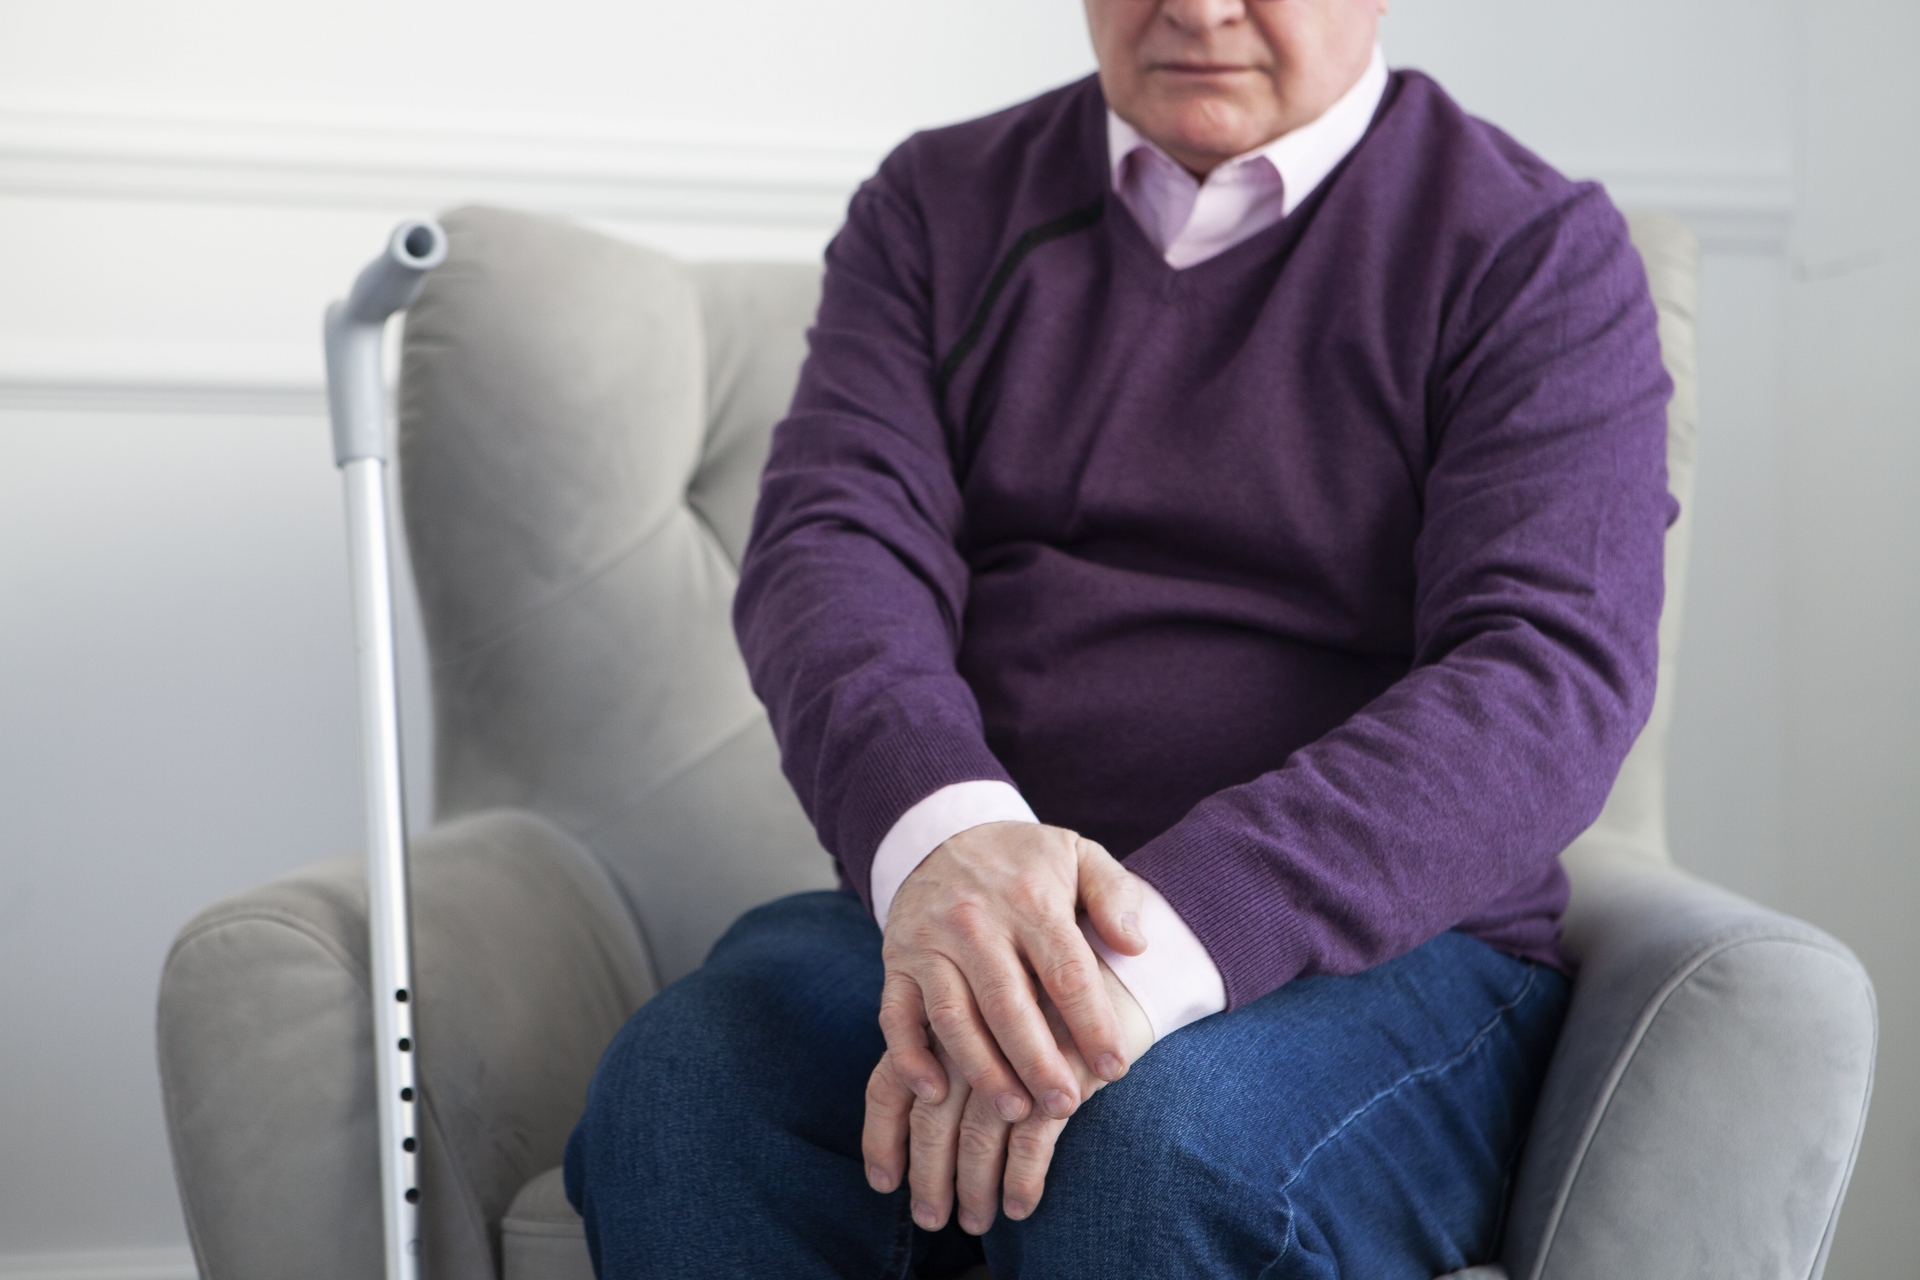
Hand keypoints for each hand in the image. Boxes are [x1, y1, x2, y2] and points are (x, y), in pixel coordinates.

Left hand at [863, 955, 1154, 1231]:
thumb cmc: (1045, 987)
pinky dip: (1022, 1177)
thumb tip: (924, 1101)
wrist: (1117, 959)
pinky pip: (1030, 1137)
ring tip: (977, 1220)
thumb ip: (950, 1045)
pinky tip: (1019, 1203)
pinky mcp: (1062, 1068)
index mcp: (939, 1013)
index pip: (889, 1084)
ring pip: (976, 1135)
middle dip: (929, 1178)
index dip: (882, 1138)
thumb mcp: (989, 1005)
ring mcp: (1014, 1050)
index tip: (883, 1183)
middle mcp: (967, 1032)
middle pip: (930, 1120)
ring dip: (974, 1186)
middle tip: (932, 1218)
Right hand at [877, 823, 1145, 1125]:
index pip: (1066, 971)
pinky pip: (896, 1015)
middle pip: (1008, 1003)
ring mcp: (930, 944)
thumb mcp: (1078, 854)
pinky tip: (934, 1093)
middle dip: (1038, 1061)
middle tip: (1065, 1105)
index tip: (1115, 1068)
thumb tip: (1136, 945)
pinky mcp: (897, 962)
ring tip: (1014, 1111)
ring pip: (954, 1016)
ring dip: (982, 1069)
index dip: (1091, 1024)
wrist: (941, 834)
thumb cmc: (1025, 862)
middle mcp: (975, 922)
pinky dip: (909, 1057)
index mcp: (1030, 900)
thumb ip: (1114, 895)